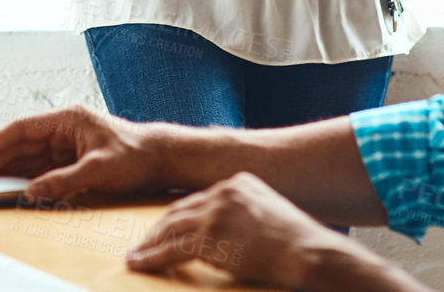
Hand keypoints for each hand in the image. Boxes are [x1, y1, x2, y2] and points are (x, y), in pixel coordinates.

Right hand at [0, 104, 166, 202]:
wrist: (159, 157)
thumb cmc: (134, 156)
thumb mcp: (99, 169)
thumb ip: (63, 180)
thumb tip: (31, 192)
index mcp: (67, 119)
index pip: (22, 128)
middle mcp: (63, 127)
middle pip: (20, 144)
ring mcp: (66, 141)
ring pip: (28, 156)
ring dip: (5, 169)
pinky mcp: (71, 156)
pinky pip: (40, 166)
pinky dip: (24, 176)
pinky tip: (8, 185)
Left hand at [126, 171, 349, 286]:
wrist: (307, 251)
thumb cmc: (296, 242)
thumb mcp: (269, 214)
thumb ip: (245, 215)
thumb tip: (228, 233)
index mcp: (238, 182)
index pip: (198, 198)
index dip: (179, 215)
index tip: (165, 225)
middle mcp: (224, 191)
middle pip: (179, 208)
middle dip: (159, 227)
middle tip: (143, 240)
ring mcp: (216, 212)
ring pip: (171, 227)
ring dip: (150, 242)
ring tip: (137, 253)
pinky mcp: (210, 236)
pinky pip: (173, 248)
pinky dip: (152, 256)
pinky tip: (139, 261)